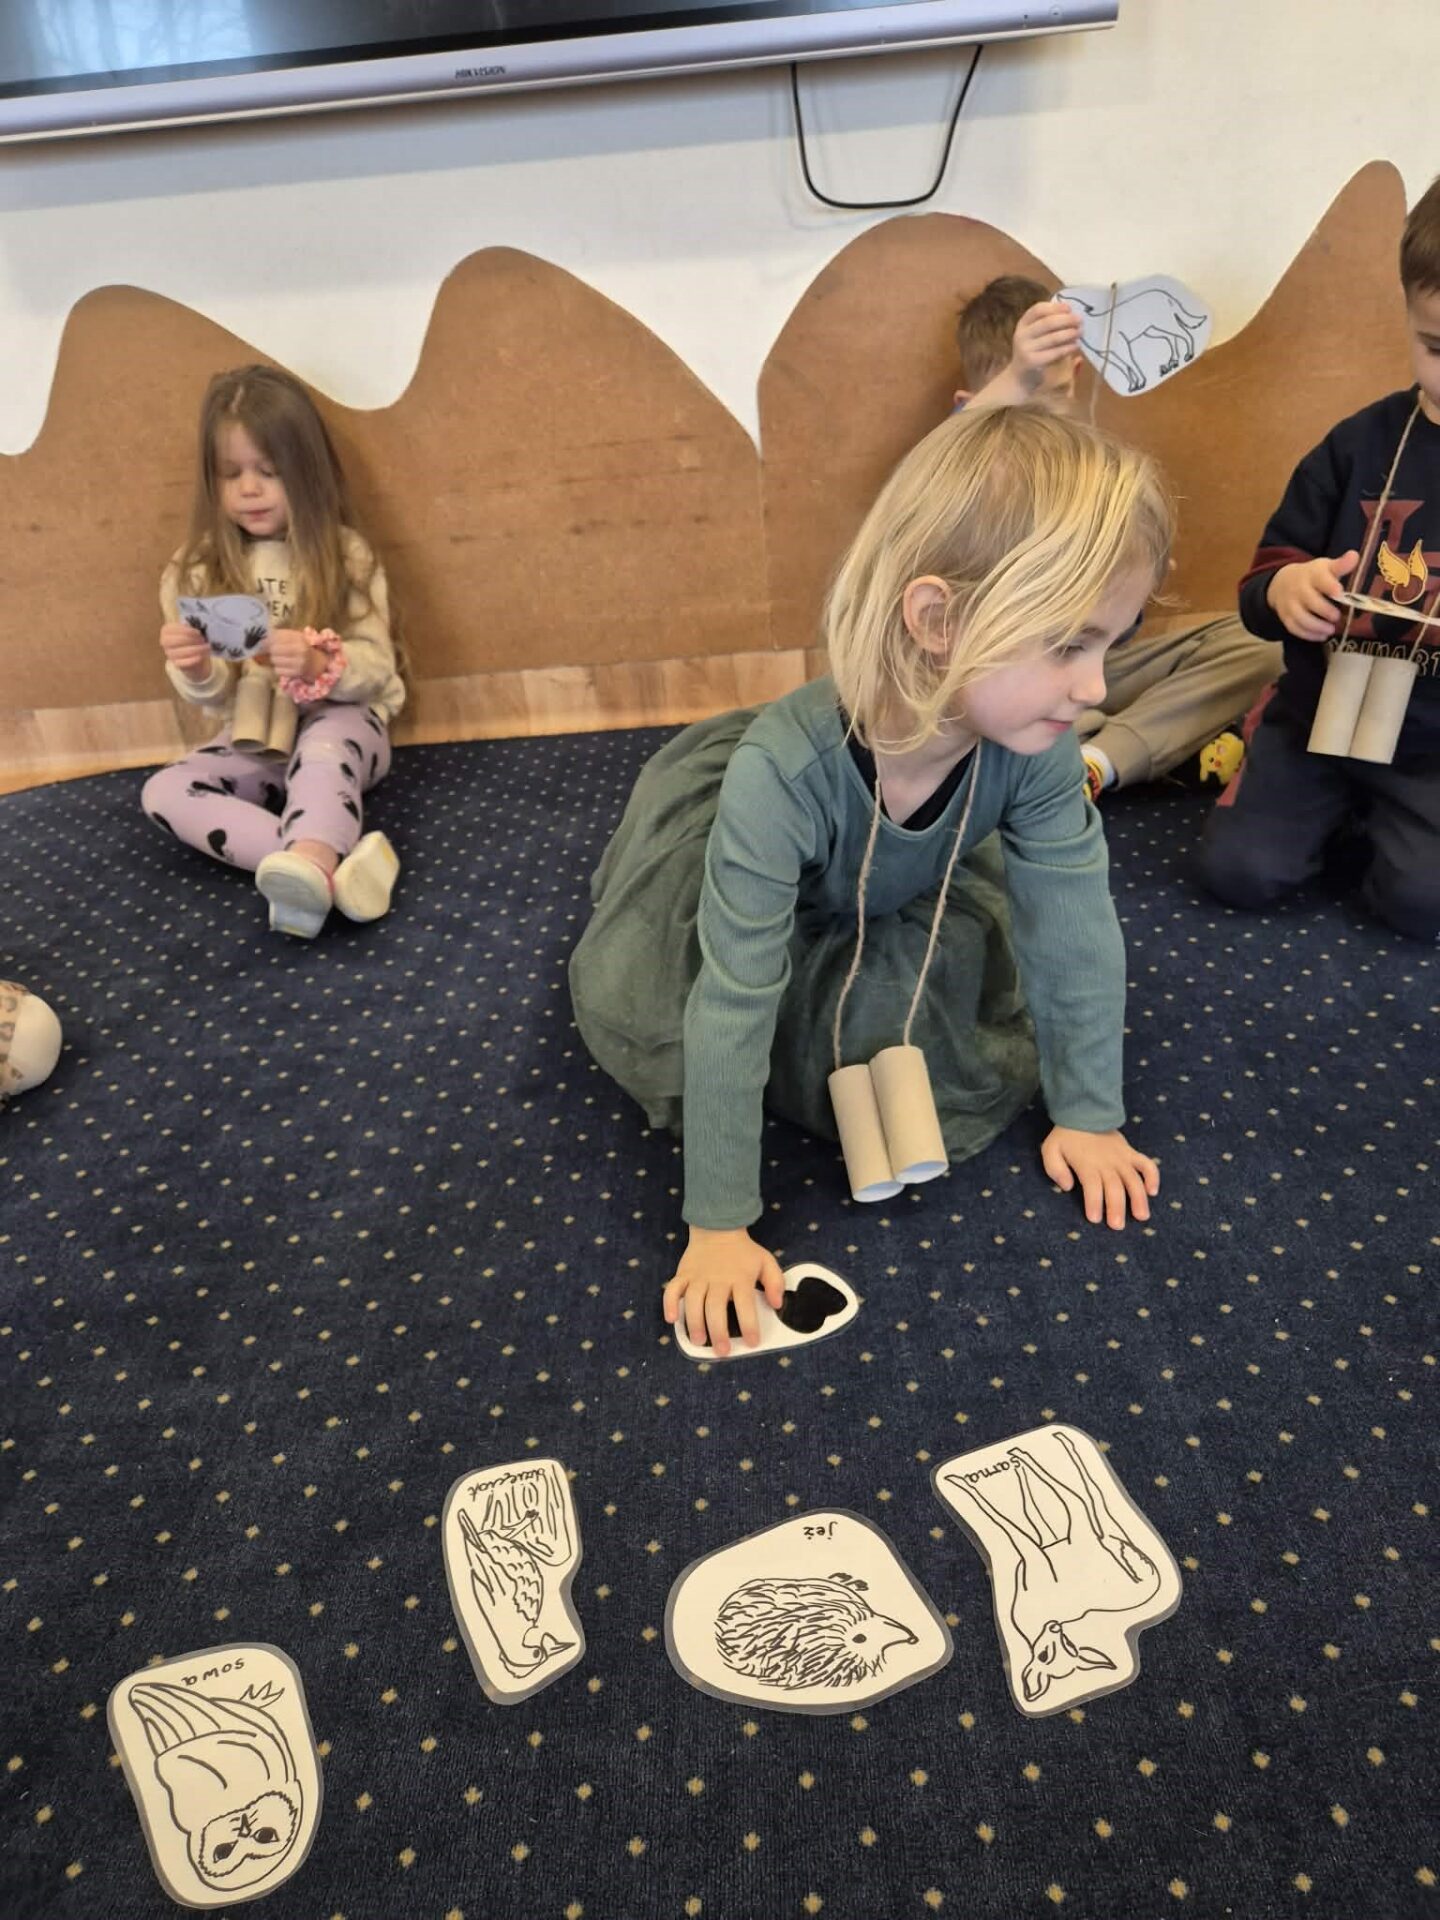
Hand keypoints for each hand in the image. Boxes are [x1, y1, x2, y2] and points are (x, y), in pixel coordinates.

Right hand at [159, 621, 213, 682]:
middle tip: (202, 640)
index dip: (187, 631)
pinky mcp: (176, 664)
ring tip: (206, 647)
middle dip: (191, 640)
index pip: (173, 629)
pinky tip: (201, 656)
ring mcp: (169, 654)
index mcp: (166, 631)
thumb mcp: (190, 631)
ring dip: (196, 649)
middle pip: (177, 640)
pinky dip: (193, 660)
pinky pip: (183, 662)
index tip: (199, 633)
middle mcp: (165, 642)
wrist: (193, 656)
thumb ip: (190, 628)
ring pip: (181, 652)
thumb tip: (195, 630)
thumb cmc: (191, 639)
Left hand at [263, 626, 323, 678]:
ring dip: (274, 659)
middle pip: (274, 649)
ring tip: (281, 658)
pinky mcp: (296, 673)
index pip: (276, 636)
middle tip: (273, 650)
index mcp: (300, 638)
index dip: (268, 639)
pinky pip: (278, 670)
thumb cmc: (301, 647)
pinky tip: (284, 666)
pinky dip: (278, 668)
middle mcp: (301, 650)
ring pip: (275, 660)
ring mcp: (299, 662)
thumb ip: (279, 635)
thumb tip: (261, 640)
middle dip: (271, 649)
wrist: (316, 663)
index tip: (266, 641)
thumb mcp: (294, 637)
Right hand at [662, 1225, 784, 1357]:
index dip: (749, 1325)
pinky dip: (670, 1304)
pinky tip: (671, 1319)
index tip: (752, 1343)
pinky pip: (672, 1289)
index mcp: (739, 1277)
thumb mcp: (766, 1261)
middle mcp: (717, 1279)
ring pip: (694, 1302)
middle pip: (715, 1307)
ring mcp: (698, 1277)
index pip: (745, 1304)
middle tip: (722, 1351)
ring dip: (694, 1323)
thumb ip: (775, 1282)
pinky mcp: (683, 1274)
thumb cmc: (743, 1252)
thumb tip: (776, 1304)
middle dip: (718, 1331)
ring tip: (698, 1341)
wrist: (717, 1227)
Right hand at [1010, 301, 1084, 392]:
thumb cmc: (1033, 352)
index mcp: (1022, 324)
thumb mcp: (1035, 336)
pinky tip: (1075, 346)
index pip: (1038, 309)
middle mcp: (1021, 335)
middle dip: (1066, 320)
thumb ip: (1048, 324)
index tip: (1069, 308)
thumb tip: (1071, 314)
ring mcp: (1026, 349)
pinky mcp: (1032, 362)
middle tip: (1080, 320)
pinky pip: (1054, 352)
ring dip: (1069, 333)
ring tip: (1080, 332)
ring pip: (1052, 337)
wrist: (1020, 378)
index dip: (1055, 307)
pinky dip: (1067, 348)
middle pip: (1047, 322)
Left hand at [1041, 1126, 1159, 1228]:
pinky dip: (1153, 1176)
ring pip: (1134, 1179)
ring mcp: (1121, 1158)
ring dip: (1139, 1198)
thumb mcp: (1050, 1150)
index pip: (1092, 1186)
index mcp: (1086, 1164)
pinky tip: (1152, 1191)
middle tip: (1117, 1226)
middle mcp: (1107, 1163)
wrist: (1083, 1113)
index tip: (1094, 1218)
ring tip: (1141, 1216)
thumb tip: (1067, 1186)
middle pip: (1114, 1187)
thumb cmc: (1065, 1137)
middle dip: (1116, 1207)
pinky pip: (1146, 1164)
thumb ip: (1055, 1169)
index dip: (1094, 1202)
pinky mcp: (1131, 1153)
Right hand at [1266, 551, 1359, 640]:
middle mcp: (1299, 588)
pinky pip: (1294, 628)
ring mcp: (1290, 604)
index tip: (1339, 592)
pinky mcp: (1286, 617)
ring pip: (1301, 617)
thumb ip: (1341, 565)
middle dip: (1325, 610)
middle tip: (1338, 617)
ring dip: (1317, 626)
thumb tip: (1354, 556)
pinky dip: (1308, 634)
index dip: (1329, 586)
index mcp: (1312, 574)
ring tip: (1331, 630)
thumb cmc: (1312, 576)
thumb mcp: (1325, 567)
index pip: (1320, 579)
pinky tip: (1321, 636)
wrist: (1282, 583)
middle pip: (1310, 601)